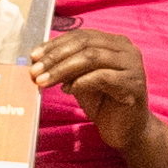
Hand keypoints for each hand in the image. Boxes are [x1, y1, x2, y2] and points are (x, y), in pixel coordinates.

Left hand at [32, 26, 151, 155]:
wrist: (127, 131)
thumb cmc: (104, 104)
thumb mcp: (81, 81)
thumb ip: (67, 68)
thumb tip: (40, 60)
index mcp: (114, 42)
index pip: (81, 36)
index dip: (55, 44)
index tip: (34, 56)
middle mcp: (126, 49)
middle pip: (85, 43)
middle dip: (56, 56)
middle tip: (35, 70)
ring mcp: (133, 65)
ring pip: (92, 58)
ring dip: (63, 69)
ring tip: (44, 81)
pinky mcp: (133, 84)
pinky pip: (102, 77)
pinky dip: (82, 81)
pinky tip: (68, 90)